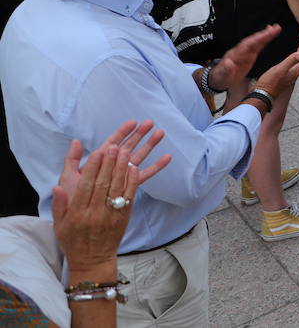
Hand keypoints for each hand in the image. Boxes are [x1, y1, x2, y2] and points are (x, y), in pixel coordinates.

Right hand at [52, 121, 170, 274]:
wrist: (93, 260)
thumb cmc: (74, 241)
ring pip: (117, 188)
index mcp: (78, 213)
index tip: (97, 152)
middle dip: (109, 163)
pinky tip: (134, 168)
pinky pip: (129, 196)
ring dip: (122, 168)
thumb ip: (59, 205)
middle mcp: (94, 213)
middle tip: (114, 146)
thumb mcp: (60, 225)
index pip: (86, 186)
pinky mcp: (123, 216)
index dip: (92, 168)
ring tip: (126, 151)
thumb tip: (57, 187)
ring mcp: (111, 215)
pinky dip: (132, 181)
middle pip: (103, 184)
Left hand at [211, 24, 282, 90]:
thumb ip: (225, 70)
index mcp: (235, 56)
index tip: (266, 34)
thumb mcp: (221, 77)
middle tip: (276, 28)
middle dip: (264, 34)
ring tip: (276, 28)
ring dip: (265, 35)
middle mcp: (240, 52)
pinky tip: (269, 35)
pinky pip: (257, 47)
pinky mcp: (248, 56)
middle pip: (253, 41)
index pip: (247, 45)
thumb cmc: (220, 78)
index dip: (257, 39)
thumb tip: (229, 63)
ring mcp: (245, 53)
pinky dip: (263, 41)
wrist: (218, 80)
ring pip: (256, 42)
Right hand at [254, 40, 298, 96]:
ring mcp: (290, 75)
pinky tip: (292, 57)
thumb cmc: (270, 83)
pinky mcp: (285, 76)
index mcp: (295, 70)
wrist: (263, 94)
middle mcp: (295, 73)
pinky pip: (295, 65)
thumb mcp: (280, 69)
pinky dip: (296, 59)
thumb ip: (291, 60)